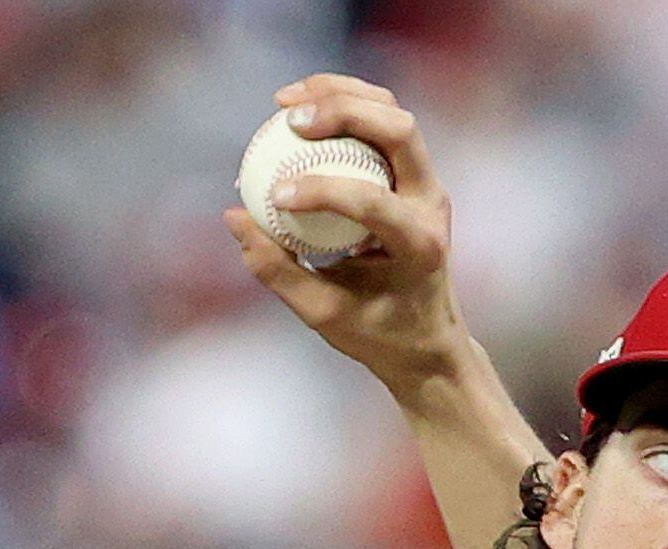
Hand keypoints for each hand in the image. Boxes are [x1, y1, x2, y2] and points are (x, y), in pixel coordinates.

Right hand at [226, 74, 465, 399]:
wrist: (426, 337)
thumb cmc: (375, 333)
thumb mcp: (323, 314)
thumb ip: (277, 269)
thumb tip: (235, 217)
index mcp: (421, 244)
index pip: (373, 202)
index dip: (321, 191)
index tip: (273, 195)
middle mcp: (432, 203)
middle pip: (398, 129)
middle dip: (342, 111)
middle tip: (287, 118)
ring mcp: (427, 182)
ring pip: (391, 112)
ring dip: (340, 93)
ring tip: (286, 101)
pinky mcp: (413, 172)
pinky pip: (380, 121)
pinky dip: (341, 105)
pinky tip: (299, 109)